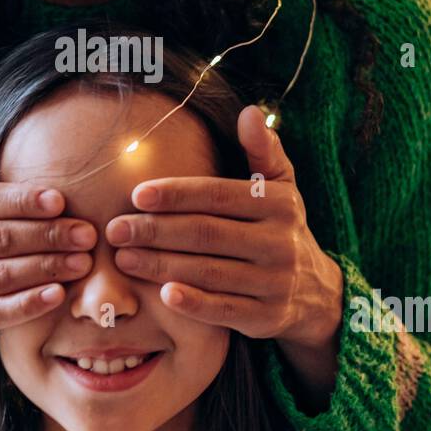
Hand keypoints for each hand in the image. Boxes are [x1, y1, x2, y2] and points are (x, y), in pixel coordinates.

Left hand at [105, 105, 343, 401]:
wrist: (315, 293)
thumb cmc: (280, 228)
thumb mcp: (281, 187)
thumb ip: (263, 151)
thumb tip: (249, 112)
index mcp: (278, 204)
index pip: (218, 196)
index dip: (176, 195)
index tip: (136, 195)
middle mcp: (280, 243)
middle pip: (206, 234)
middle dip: (156, 231)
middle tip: (115, 230)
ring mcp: (274, 283)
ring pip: (209, 272)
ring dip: (161, 265)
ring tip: (123, 258)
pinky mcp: (266, 318)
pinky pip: (224, 310)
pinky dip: (193, 303)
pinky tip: (162, 293)